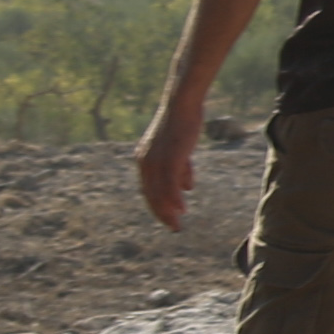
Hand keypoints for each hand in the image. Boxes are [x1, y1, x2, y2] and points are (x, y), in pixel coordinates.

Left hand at [134, 101, 200, 230]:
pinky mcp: (169, 156)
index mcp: (145, 160)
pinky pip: (169, 182)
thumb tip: (187, 188)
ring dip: (168, 210)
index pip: (149, 189)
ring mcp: (157, 159)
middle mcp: (146, 162)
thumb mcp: (179, 150)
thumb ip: (181, 169)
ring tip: (177, 224)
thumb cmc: (181, 123)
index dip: (158, 206)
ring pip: (159, 191)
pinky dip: (174, 198)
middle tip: (174, 228)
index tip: (169, 219)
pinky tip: (181, 209)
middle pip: (152, 194)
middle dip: (162, 214)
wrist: (181, 104)